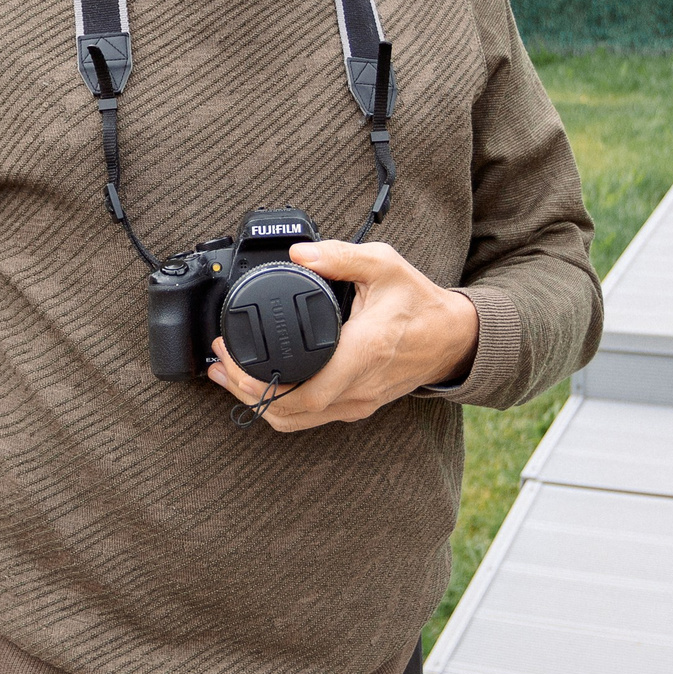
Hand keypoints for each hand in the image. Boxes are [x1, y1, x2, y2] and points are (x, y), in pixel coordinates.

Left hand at [206, 239, 477, 432]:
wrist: (452, 338)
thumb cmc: (418, 302)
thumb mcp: (384, 265)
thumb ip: (341, 255)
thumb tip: (300, 252)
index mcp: (362, 353)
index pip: (303, 390)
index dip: (258, 383)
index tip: (230, 356)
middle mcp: (358, 387)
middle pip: (289, 412)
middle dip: (245, 393)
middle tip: (220, 365)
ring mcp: (357, 402)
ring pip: (296, 421)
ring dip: (257, 404)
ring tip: (228, 377)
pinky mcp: (357, 407)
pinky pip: (309, 418)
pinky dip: (279, 407)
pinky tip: (260, 387)